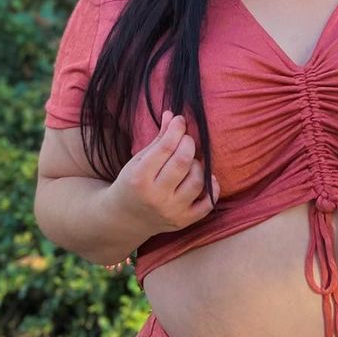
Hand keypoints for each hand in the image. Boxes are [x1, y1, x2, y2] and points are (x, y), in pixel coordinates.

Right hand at [108, 109, 220, 236]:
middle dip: (188, 144)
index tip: (180, 121)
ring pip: (197, 180)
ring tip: (190, 161)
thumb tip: (173, 115)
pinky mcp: (184, 221)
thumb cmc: (132, 183)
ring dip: (198, 165)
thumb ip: (158, 140)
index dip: (176, 129)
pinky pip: (208, 204)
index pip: (165, 147)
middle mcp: (156, 196)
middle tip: (186, 140)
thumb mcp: (138, 161)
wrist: (125, 219)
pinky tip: (206, 178)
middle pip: (183, 161)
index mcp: (139, 177)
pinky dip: (212, 188)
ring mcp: (171, 210)